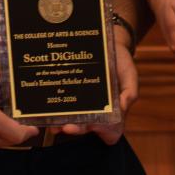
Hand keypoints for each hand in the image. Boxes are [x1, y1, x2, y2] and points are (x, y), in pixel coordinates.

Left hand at [61, 27, 138, 144]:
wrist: (107, 42)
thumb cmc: (121, 61)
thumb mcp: (130, 74)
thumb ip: (130, 92)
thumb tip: (122, 108)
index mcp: (111, 110)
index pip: (109, 131)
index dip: (102, 133)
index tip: (95, 127)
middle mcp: (94, 109)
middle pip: (85, 126)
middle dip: (76, 129)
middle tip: (67, 127)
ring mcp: (80, 101)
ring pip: (69, 117)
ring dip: (60, 122)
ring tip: (53, 124)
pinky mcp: (68, 90)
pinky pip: (59, 101)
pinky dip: (51, 107)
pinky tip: (45, 108)